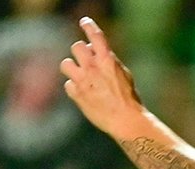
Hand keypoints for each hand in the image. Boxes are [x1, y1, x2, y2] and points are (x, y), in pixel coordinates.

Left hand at [60, 16, 145, 138]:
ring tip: (80, 76)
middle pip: (77, 47)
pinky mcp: (76, 94)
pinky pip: (68, 84)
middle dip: (81, 53)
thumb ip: (108, 61)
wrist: (126, 121)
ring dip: (72, 68)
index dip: (88, 26)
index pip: (95, 36)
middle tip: (86, 61)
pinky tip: (85, 94)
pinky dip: (75, 88)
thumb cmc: (128, 98)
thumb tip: (96, 53)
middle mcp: (92, 67)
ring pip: (65, 64)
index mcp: (107, 61)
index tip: (84, 22)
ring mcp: (82, 80)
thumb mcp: (123, 74)